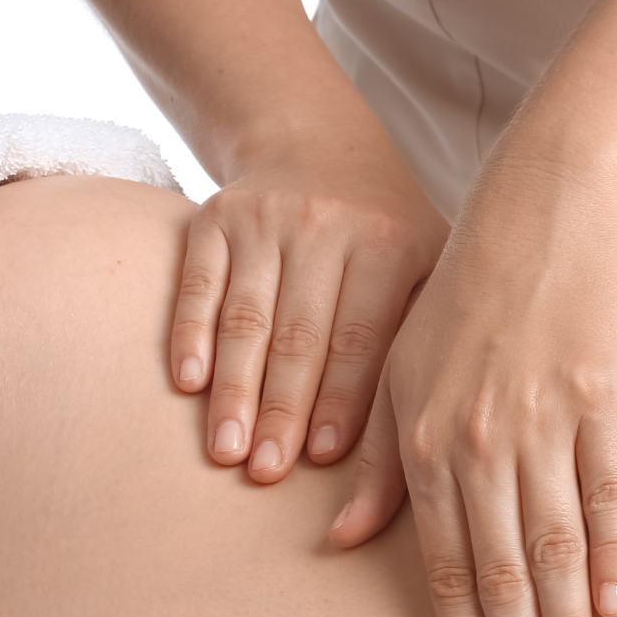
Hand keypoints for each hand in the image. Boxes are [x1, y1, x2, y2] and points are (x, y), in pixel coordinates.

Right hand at [171, 131, 447, 480]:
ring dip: (234, 389)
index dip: (339, 398)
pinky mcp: (214, 217)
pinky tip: (189, 385)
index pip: (360, 338)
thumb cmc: (387, 239)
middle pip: (299, 335)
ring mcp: (265, 218)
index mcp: (389, 246)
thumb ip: (420, 346)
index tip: (320, 457)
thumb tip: (416, 441)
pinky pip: (199, 285)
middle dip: (281, 410)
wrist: (320, 145)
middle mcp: (326, 226)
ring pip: (245, 317)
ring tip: (225, 451)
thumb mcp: (427, 272)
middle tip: (266, 472)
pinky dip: (190, 334)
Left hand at [331, 166, 616, 616]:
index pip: (446, 565)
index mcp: (426, 442)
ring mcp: (546, 423)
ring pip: (556, 548)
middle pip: (504, 573)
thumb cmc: (463, 297)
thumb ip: (377, 462)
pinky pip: (608, 494)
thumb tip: (346, 540)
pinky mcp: (604, 401)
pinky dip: (611, 553)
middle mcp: (481, 442)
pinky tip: (613, 611)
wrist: (541, 213)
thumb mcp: (396, 371)